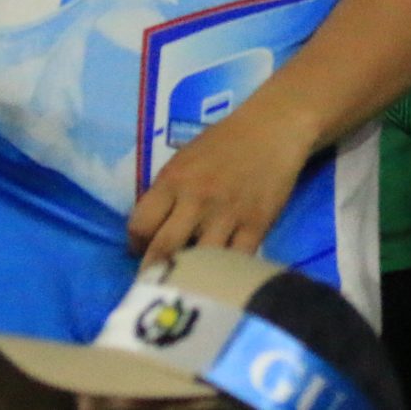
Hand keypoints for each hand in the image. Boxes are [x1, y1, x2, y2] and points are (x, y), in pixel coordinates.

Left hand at [127, 92, 316, 264]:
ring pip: (197, 262)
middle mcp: (196, 199)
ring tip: (187, 282)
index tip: (143, 250)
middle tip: (157, 281)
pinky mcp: (256, 226)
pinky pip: (234, 261)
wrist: (273, 128)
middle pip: (163, 249)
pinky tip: (220, 274)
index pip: (139, 225)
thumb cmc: (224, 142)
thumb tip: (149, 232)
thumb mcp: (184, 160)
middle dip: (154, 271)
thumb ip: (166, 193)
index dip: (137, 243)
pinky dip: (224, 273)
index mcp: (173, 180)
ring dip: (189, 275)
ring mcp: (227, 215)